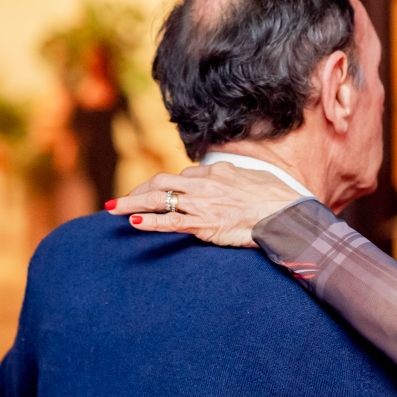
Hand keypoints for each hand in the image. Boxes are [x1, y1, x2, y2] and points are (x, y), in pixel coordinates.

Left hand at [106, 161, 302, 246]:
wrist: (285, 213)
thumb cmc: (277, 198)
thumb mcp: (255, 178)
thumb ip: (238, 177)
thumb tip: (233, 177)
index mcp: (217, 172)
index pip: (183, 177)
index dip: (167, 186)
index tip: (156, 194)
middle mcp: (205, 184)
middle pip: (162, 182)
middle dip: (139, 191)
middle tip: (123, 200)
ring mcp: (202, 204)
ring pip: (159, 199)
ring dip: (131, 204)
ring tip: (111, 209)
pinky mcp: (204, 224)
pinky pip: (171, 222)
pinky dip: (150, 222)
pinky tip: (133, 223)